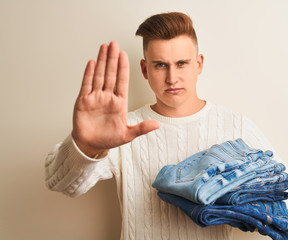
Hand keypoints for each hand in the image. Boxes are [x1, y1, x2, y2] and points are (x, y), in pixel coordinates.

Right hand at [72, 41, 158, 156]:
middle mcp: (107, 97)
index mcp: (119, 103)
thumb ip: (141, 128)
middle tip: (114, 44)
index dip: (123, 68)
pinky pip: (86, 84)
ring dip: (101, 61)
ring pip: (99, 75)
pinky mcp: (83, 101)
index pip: (122, 81)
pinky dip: (88, 73)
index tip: (124, 55)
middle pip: (111, 74)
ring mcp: (95, 97)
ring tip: (104, 47)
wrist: (91, 145)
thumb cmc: (108, 139)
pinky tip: (92, 63)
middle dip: (112, 59)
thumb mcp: (127, 135)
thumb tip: (157, 124)